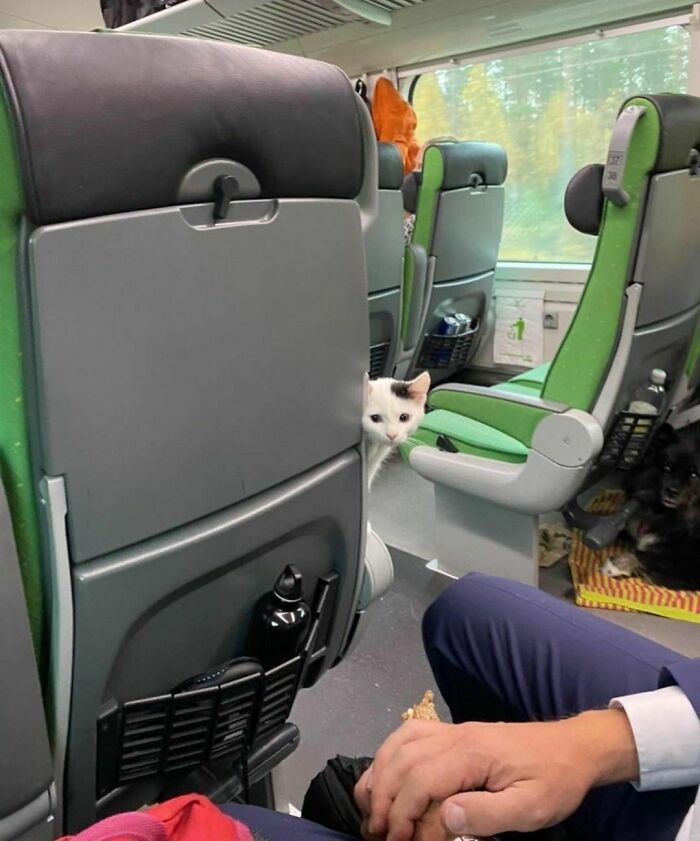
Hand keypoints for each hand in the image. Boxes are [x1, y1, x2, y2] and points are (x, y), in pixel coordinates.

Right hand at [355, 710, 637, 840]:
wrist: (573, 748)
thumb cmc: (554, 782)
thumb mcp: (530, 809)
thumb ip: (487, 814)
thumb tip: (443, 817)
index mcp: (472, 754)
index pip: (421, 780)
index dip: (401, 812)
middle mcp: (455, 736)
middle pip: (402, 762)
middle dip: (382, 798)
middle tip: (374, 833)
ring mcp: (452, 730)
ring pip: (400, 744)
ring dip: (379, 774)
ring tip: (370, 808)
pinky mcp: (454, 732)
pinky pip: (410, 733)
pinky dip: (389, 753)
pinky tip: (386, 773)